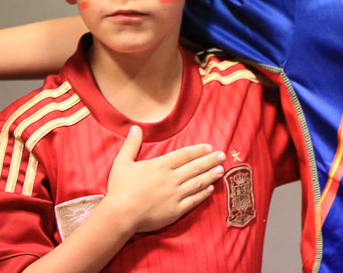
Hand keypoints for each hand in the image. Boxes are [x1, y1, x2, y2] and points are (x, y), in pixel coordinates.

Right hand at [104, 125, 224, 233]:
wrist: (120, 215)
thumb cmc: (120, 189)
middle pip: (195, 167)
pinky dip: (203, 194)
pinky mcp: (176, 210)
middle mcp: (172, 178)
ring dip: (211, 175)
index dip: (198, 150)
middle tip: (222, 156)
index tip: (209, 147)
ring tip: (221, 170)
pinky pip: (193, 201)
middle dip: (210, 160)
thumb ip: (131, 145)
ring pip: (198, 182)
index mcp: (161, 166)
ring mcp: (175, 195)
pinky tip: (211, 190)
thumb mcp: (122, 162)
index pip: (184, 155)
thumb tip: (135, 127)